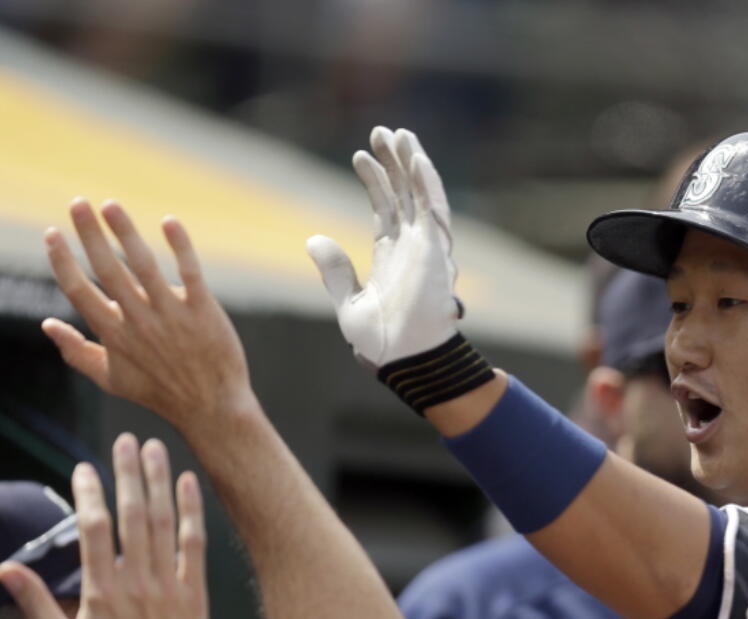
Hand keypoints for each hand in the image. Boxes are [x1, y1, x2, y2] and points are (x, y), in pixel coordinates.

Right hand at [0, 433, 210, 618]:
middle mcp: (134, 585)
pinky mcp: (195, 595)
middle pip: (130, 515)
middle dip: (128, 473)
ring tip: (155, 448)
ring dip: (158, 482)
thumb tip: (6, 568)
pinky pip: (193, 545)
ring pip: (163, 523)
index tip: (85, 467)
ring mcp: (167, 588)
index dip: (89, 493)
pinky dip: (191, 511)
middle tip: (126, 440)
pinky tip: (187, 482)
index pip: (91, 529)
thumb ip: (35, 603)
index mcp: (99, 594)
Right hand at [43, 200, 251, 423]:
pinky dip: (180, 246)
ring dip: (125, 232)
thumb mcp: (112, 379)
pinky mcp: (203, 311)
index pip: (79, 292)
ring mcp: (172, 315)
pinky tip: (169, 222)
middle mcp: (140, 323)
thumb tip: (45, 325)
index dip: (62, 261)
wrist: (211, 408)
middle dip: (89, 234)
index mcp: (114, 336)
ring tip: (110, 205)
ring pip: (144, 265)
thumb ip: (77, 352)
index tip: (51, 233)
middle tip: (77, 202)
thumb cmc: (158, 392)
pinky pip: (190, 273)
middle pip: (107, 270)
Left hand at [307, 126, 461, 367]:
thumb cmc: (382, 341)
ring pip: (420, 195)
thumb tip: (313, 239)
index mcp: (391, 258)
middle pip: (404, 195)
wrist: (404, 357)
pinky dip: (426, 182)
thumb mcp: (348, 302)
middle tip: (381, 132)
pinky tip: (415, 157)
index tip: (360, 155)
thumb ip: (335, 271)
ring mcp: (425, 247)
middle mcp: (411, 248)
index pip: (385, 209)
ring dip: (410, 163)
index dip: (375, 181)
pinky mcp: (434, 250)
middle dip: (393, 163)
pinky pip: (433, 209)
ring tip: (398, 134)